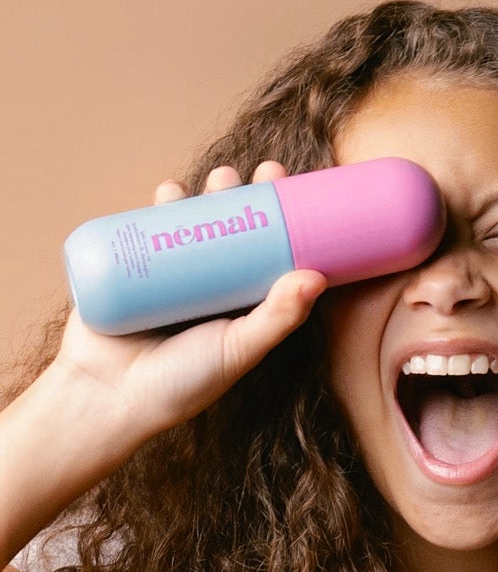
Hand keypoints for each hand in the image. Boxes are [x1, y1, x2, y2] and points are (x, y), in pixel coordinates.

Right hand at [52, 161, 326, 443]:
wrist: (106, 398)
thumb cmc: (181, 385)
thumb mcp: (238, 351)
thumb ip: (276, 319)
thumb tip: (317, 277)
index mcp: (240, 300)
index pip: (268, 250)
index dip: (283, 219)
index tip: (300, 190)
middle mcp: (208, 282)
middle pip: (231, 226)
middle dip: (248, 194)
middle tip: (264, 173)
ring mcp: (168, 273)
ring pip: (190, 220)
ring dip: (207, 190)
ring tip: (221, 178)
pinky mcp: (130, 268)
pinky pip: (147, 228)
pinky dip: (160, 204)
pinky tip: (171, 189)